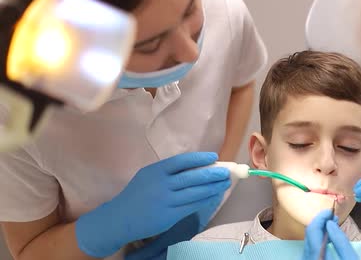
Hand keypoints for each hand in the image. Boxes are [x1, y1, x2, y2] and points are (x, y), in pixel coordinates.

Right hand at [76, 152, 230, 257]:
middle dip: (212, 173)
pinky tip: (214, 195)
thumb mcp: (148, 176)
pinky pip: (192, 205)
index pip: (181, 161)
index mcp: (156, 171)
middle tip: (227, 171)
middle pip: (192, 177)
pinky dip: (205, 199)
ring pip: (195, 192)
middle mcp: (161, 184)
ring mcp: (165, 201)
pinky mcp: (169, 216)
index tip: (213, 156)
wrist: (119, 218)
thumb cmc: (137, 195)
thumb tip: (197, 166)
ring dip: (213, 187)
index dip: (199, 158)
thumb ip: (168, 171)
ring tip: (225, 182)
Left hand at [303, 209, 358, 259]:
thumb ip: (340, 240)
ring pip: (309, 240)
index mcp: (318, 256)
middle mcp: (310, 258)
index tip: (330, 211)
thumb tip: (330, 222)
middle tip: (332, 216)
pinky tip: (327, 236)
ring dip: (319, 230)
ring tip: (332, 224)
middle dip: (320, 222)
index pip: (312, 229)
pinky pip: (310, 247)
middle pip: (309, 234)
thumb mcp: (350, 258)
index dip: (320, 217)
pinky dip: (318, 238)